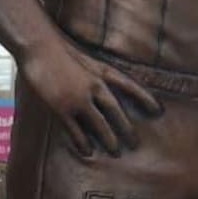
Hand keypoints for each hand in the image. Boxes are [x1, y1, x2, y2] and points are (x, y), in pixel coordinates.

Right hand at [20, 37, 160, 155]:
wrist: (38, 46)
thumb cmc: (57, 47)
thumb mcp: (83, 56)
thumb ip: (93, 72)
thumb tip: (100, 87)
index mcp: (102, 71)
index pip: (131, 86)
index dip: (146, 99)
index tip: (159, 110)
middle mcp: (95, 86)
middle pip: (116, 112)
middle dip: (127, 129)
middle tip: (135, 143)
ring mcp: (79, 99)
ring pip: (99, 125)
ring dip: (109, 140)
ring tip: (115, 152)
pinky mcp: (62, 108)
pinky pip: (76, 131)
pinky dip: (82, 142)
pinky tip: (87, 151)